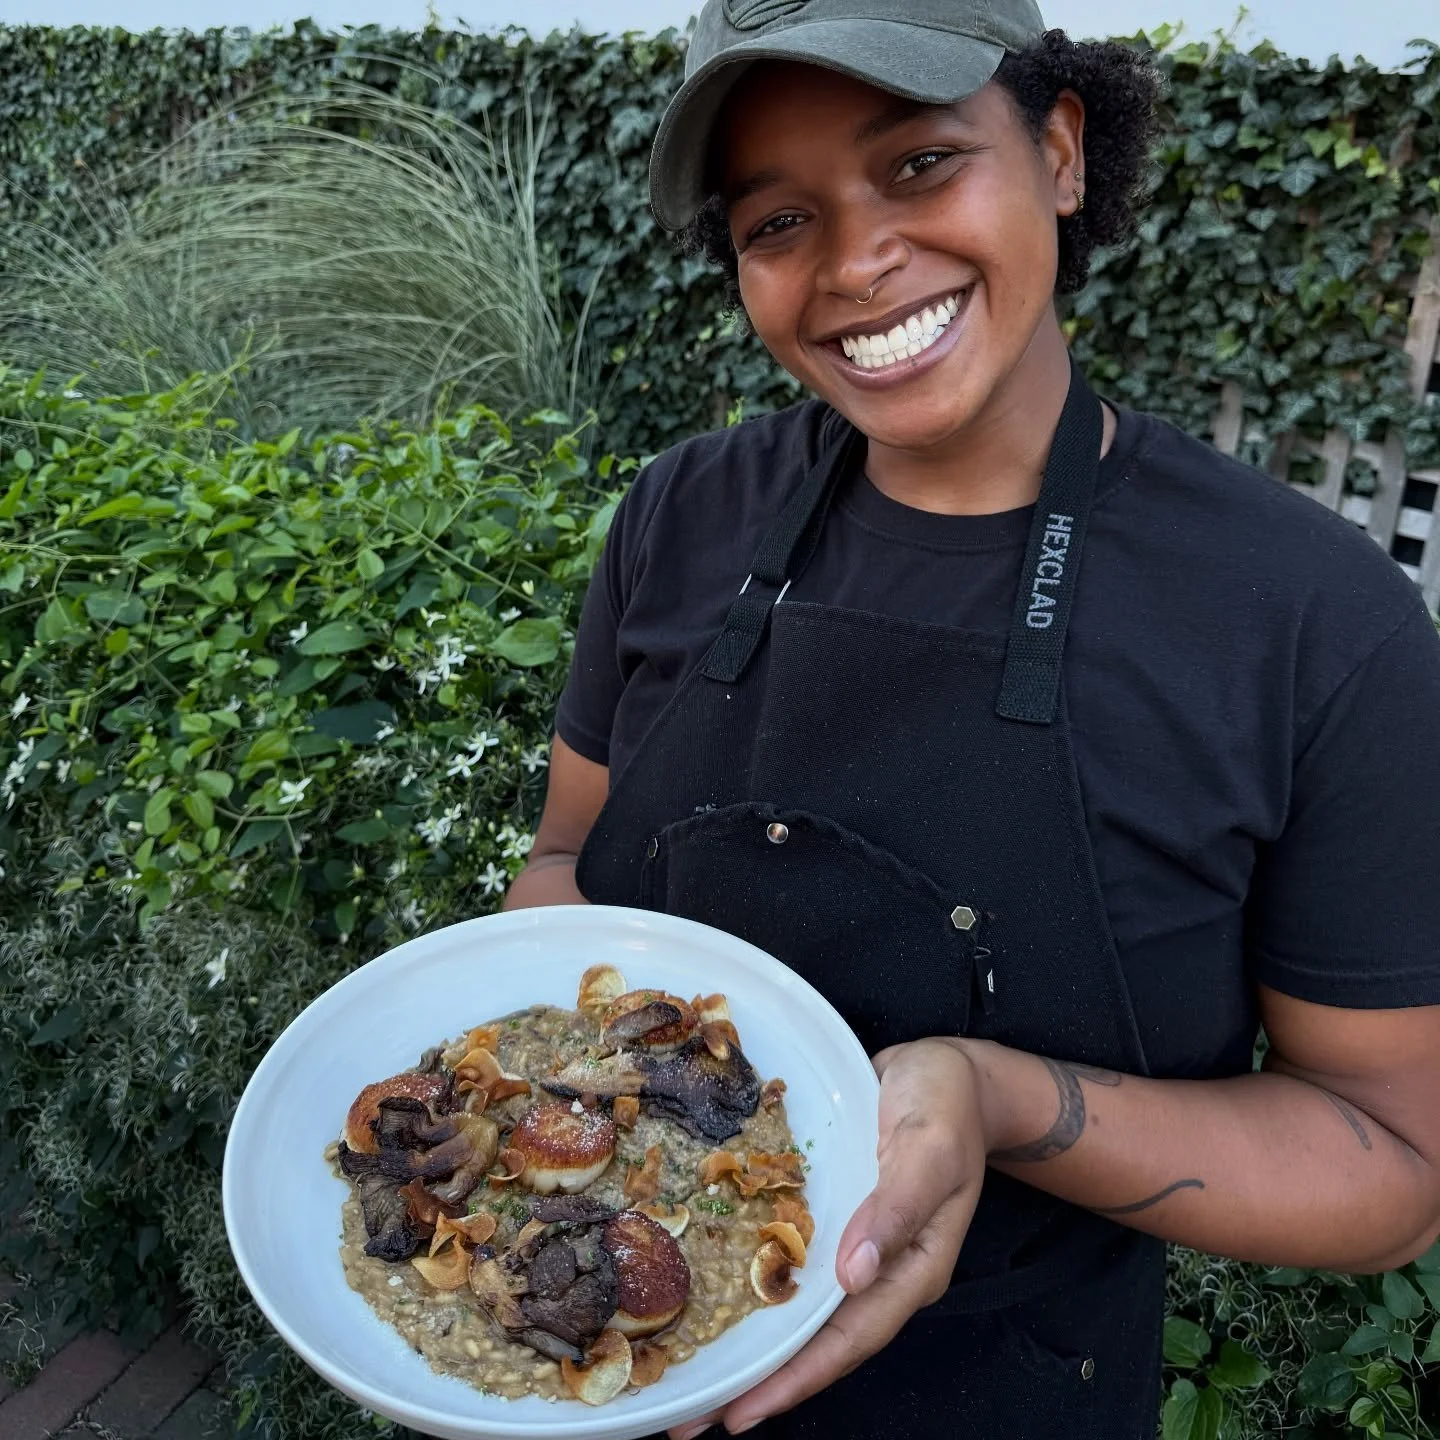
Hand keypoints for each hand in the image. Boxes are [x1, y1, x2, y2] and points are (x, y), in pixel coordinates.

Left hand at [669, 1037, 986, 1438]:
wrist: (947, 1068)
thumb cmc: (947, 1103)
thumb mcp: (930, 1145)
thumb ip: (897, 1206)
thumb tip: (854, 1273)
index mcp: (914, 1266)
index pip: (850, 1338)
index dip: (796, 1378)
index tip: (742, 1412)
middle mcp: (881, 1269)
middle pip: (818, 1341)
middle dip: (760, 1381)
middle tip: (690, 1418)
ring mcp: (857, 1246)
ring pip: (800, 1312)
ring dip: (751, 1344)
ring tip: (691, 1376)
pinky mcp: (835, 1218)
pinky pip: (793, 1266)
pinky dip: (756, 1289)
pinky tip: (715, 1298)